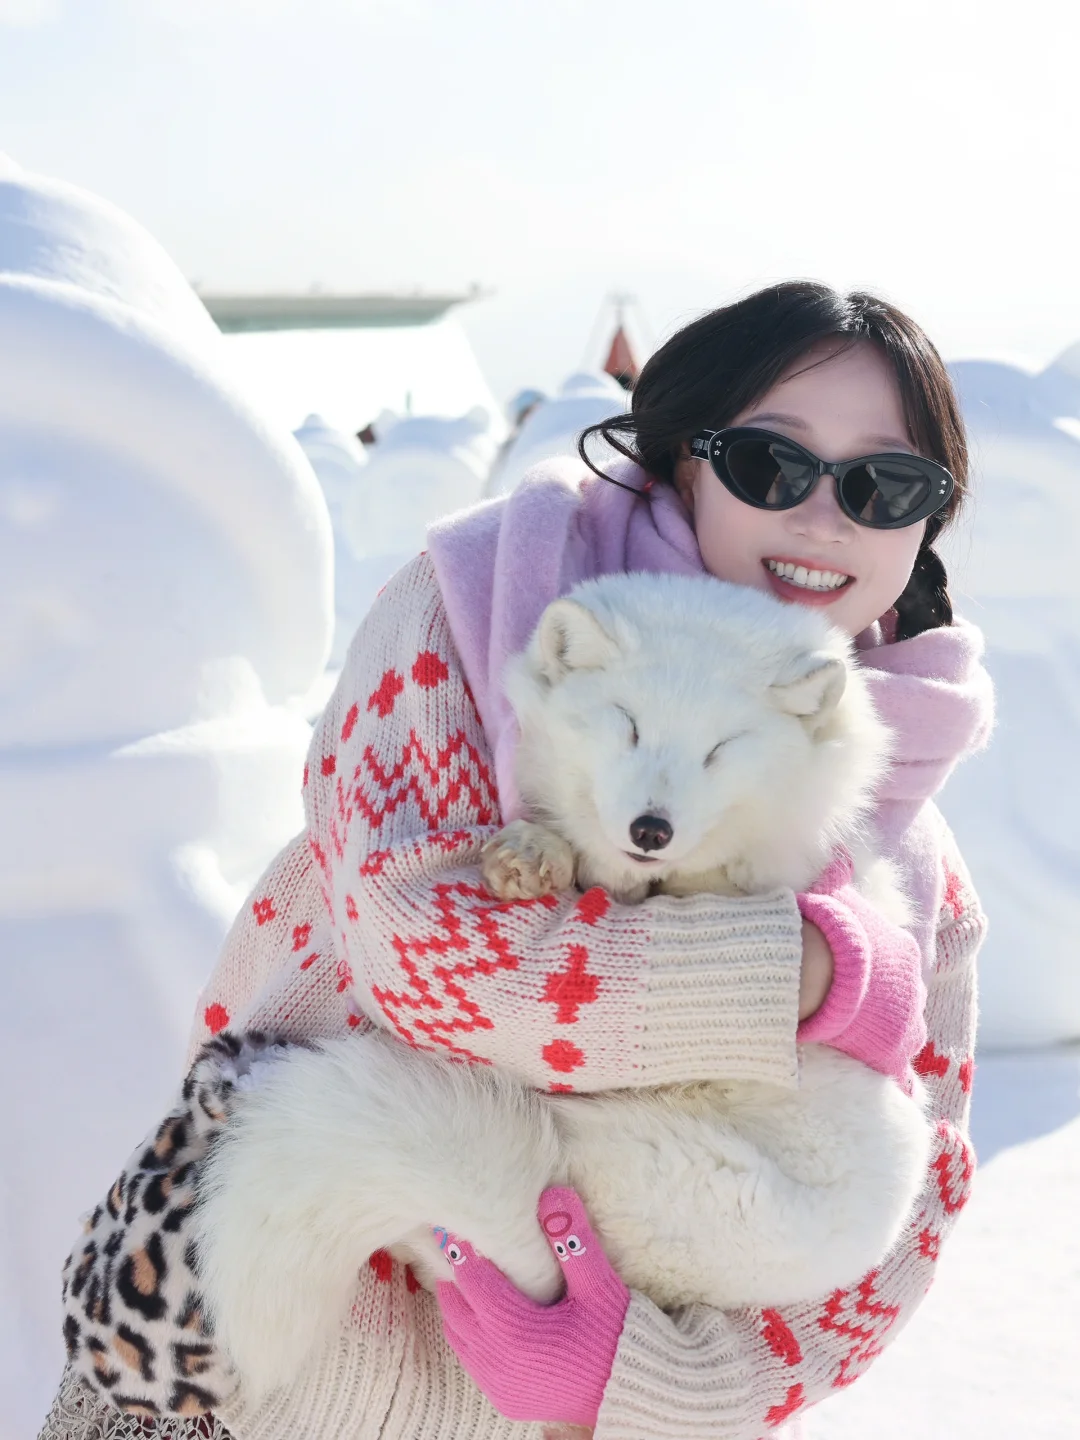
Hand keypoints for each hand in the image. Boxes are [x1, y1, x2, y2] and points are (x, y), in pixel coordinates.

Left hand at [434, 1186, 629, 1426]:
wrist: (630, 1392)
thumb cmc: (615, 1335)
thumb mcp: (597, 1284)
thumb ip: (572, 1239)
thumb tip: (553, 1192)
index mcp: (515, 1330)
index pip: (472, 1279)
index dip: (461, 1248)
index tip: (453, 1223)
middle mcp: (497, 1361)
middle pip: (456, 1305)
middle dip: (453, 1273)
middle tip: (453, 1241)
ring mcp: (498, 1384)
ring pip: (458, 1334)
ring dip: (457, 1303)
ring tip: (462, 1271)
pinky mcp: (505, 1398)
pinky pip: (471, 1359)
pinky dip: (467, 1332)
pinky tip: (479, 1311)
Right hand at [796, 853, 926, 1084]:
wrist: (820, 968)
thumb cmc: (827, 929)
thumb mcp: (835, 895)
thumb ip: (839, 876)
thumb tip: (839, 855)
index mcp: (905, 951)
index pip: (900, 966)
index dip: (879, 974)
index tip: (862, 980)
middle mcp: (915, 985)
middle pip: (904, 998)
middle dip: (886, 1005)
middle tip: (859, 1010)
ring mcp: (909, 1020)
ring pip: (904, 1030)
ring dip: (885, 1034)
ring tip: (861, 1038)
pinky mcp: (894, 1050)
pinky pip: (895, 1065)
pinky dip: (885, 1066)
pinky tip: (874, 1068)